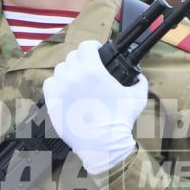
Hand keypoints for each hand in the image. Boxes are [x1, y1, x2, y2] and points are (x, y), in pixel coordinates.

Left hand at [43, 39, 147, 174]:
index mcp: (92, 70)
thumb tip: (139, 76)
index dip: (93, 46)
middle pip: (73, 56)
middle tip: (89, 68)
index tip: (97, 51)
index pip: (86, 46)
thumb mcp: (137, 97)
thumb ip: (139, 81)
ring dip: (69, 71)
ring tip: (77, 80)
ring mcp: (60, 89)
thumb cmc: (120, 120)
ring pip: (60, 69)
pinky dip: (57, 83)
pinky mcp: (52, 102)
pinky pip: (49, 83)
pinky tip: (65, 89)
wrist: (103, 144)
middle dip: (82, 59)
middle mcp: (73, 76)